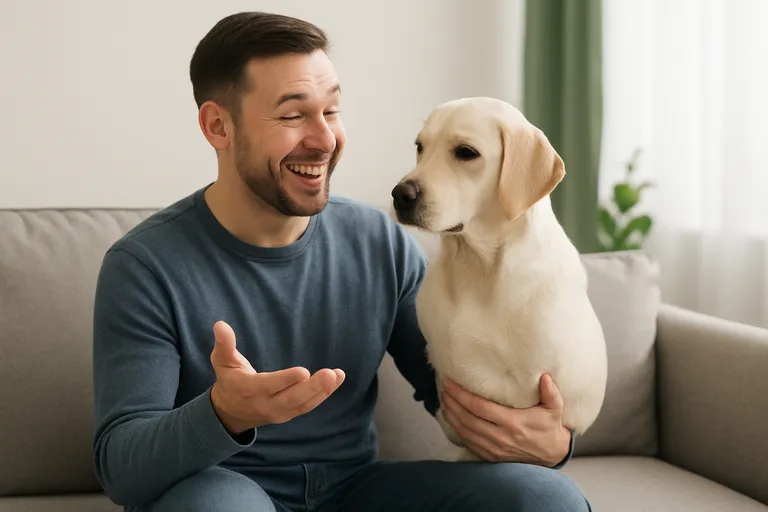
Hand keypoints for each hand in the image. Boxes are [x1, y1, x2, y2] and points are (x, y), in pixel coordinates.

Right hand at [209, 320, 344, 434]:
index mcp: (250, 390)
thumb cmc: (229, 380)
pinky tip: (336, 380)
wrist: (229, 413)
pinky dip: (323, 395)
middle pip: (292, 399)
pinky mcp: (289, 414)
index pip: (271, 386)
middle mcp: (266, 404)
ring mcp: (279, 412)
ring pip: (303, 404)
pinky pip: (308, 406)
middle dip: (313, 388)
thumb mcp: (222, 361)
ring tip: (338, 375)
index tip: (304, 372)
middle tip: (331, 374)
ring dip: (323, 391)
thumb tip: (220, 324)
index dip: (287, 380)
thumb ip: (224, 344)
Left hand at [440, 374, 570, 466]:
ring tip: (444, 399)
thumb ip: (551, 392)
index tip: (451, 383)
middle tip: (444, 387)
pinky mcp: (490, 456)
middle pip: (467, 418)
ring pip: (464, 431)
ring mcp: (493, 449)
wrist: (551, 455)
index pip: (480, 408)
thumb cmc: (549, 427)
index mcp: (513, 423)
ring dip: (450, 415)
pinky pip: (467, 442)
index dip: (462, 395)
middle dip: (452, 402)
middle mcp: (500, 437)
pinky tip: (450, 417)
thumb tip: (544, 376)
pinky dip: (456, 428)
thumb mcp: (555, 409)